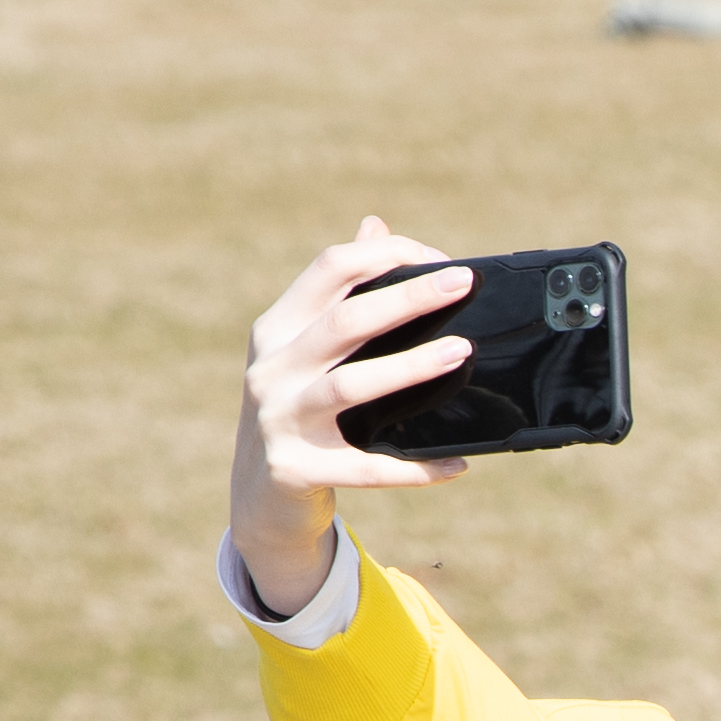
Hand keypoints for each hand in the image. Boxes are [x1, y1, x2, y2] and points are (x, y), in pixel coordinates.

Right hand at [228, 219, 479, 616]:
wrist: (257, 496)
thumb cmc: (296, 407)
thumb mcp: (303, 347)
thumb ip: (339, 292)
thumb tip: (376, 224)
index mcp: (277, 329)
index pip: (330, 269)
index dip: (385, 254)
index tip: (439, 258)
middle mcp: (271, 369)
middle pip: (345, 321)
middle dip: (408, 297)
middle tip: (463, 283)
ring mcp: (279, 421)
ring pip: (351, 386)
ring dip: (412, 367)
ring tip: (463, 352)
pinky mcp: (295, 471)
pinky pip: (366, 468)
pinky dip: (414, 469)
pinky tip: (457, 465)